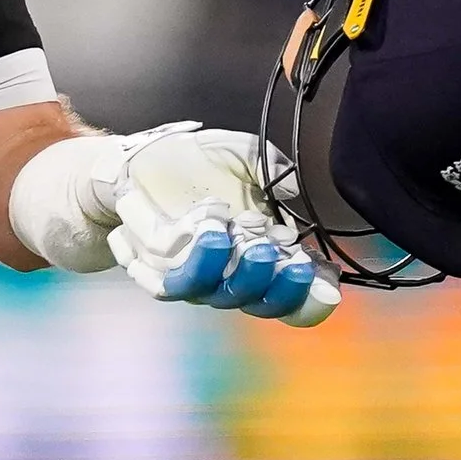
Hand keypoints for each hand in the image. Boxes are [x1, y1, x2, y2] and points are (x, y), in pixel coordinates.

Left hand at [98, 125, 340, 326]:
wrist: (140, 160)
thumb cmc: (197, 163)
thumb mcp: (242, 156)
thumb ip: (272, 168)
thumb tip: (291, 189)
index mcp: (268, 258)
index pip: (298, 299)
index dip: (314, 297)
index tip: (321, 274)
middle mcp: (235, 278)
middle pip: (264, 303)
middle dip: (276, 281)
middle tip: (274, 248)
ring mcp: (198, 282)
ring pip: (223, 296)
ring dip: (232, 268)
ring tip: (226, 232)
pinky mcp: (160, 275)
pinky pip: (176, 285)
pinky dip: (195, 263)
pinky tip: (205, 232)